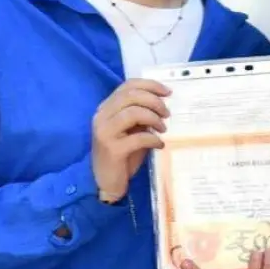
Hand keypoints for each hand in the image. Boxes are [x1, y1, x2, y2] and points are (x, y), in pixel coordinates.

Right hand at [91, 79, 170, 199]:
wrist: (106, 182)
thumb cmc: (122, 156)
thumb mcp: (132, 131)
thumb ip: (141, 115)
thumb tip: (163, 104)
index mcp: (106, 108)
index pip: (128, 85)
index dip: (150, 85)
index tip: (167, 92)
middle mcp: (102, 116)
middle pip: (131, 96)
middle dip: (154, 101)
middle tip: (167, 113)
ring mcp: (105, 132)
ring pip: (133, 112)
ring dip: (153, 118)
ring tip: (162, 129)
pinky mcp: (112, 149)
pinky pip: (137, 137)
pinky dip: (153, 139)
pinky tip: (159, 144)